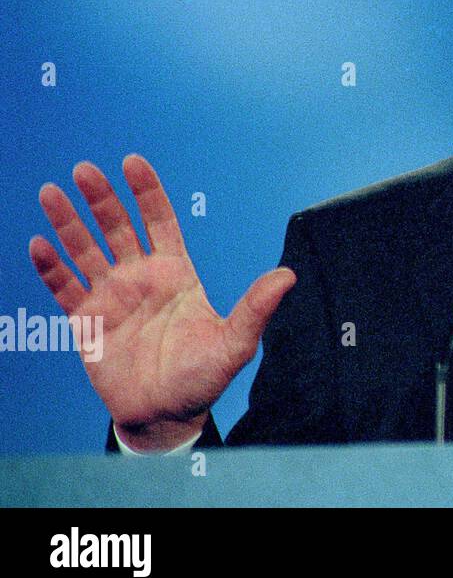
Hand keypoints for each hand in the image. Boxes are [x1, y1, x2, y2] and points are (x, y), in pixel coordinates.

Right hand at [29, 155, 295, 451]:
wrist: (166, 415)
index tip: (133, 162)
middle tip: (85, 169)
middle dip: (102, 198)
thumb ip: (255, 308)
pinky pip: (65, 288)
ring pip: (86, 250)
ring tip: (51, 192)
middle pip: (118, 227)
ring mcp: (112, 296)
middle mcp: (141, 277)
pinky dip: (51, 267)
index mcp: (176, 273)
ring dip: (68, 222)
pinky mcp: (87, 321)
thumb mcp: (235, 342)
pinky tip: (39, 244)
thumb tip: (288, 277)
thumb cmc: (203, 377)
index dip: (146, 192)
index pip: (159, 221)